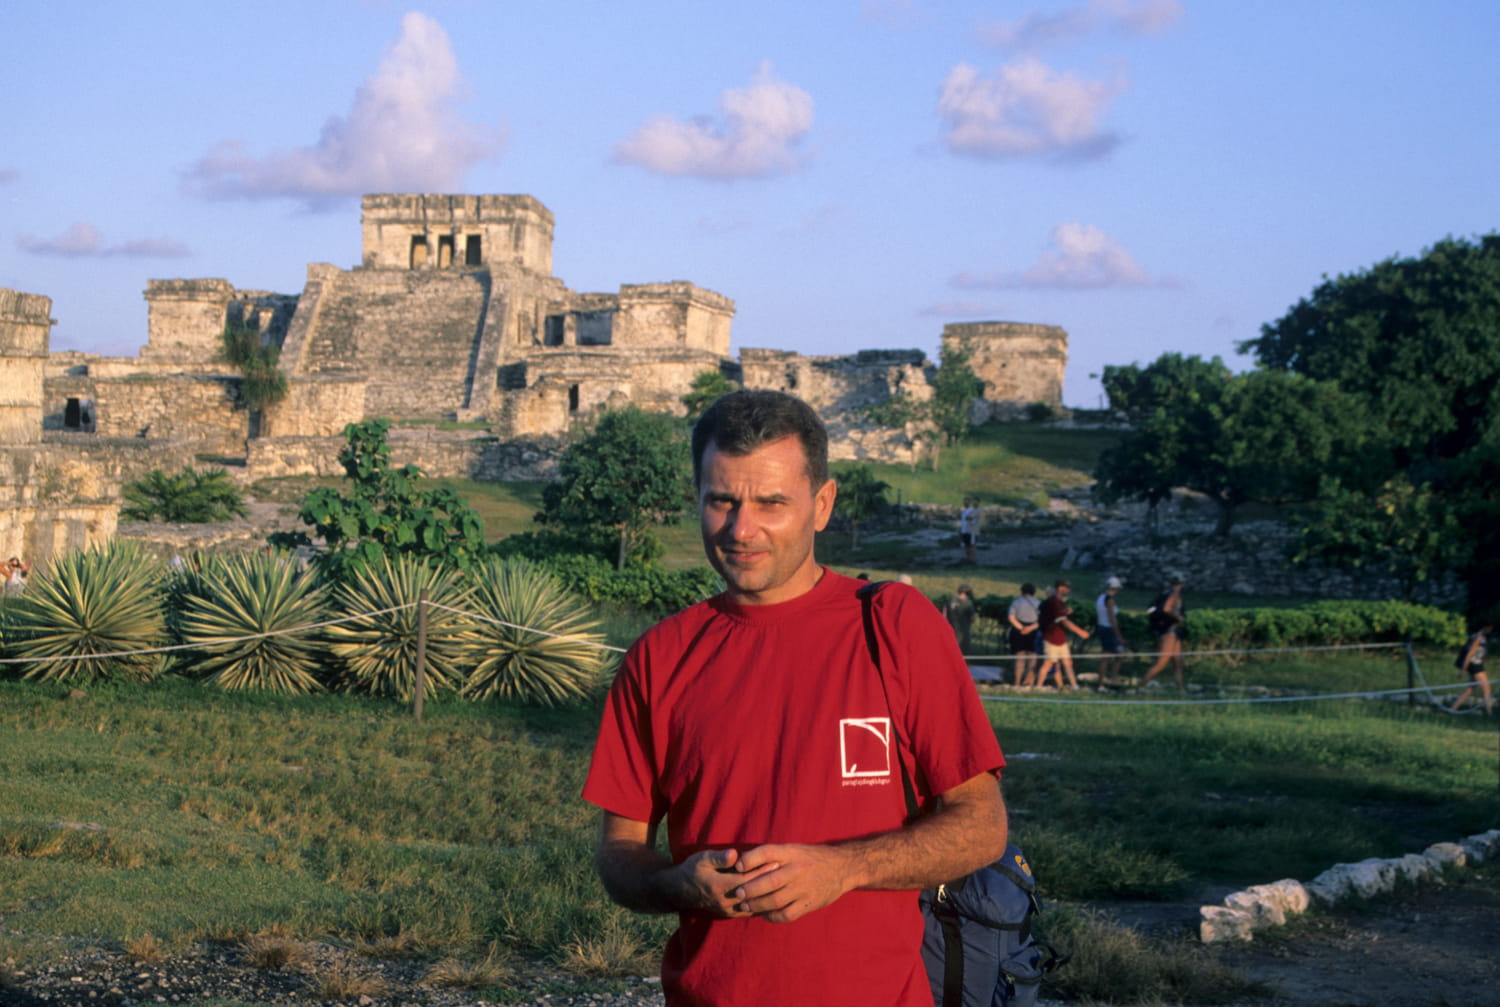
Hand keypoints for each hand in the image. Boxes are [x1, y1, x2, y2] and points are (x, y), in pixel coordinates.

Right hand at [666, 848, 778, 917]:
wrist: (681, 892)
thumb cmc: (692, 870)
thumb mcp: (701, 859)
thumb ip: (718, 858)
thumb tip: (734, 855)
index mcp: (719, 886)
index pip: (746, 879)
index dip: (762, 871)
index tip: (776, 862)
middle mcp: (725, 901)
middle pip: (753, 893)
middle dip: (770, 883)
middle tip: (785, 874)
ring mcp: (728, 910)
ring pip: (754, 906)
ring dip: (769, 897)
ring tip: (784, 886)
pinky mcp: (730, 915)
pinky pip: (751, 912)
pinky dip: (763, 906)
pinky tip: (774, 899)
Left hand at [729, 843, 855, 922]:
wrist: (842, 867)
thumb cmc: (811, 858)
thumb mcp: (794, 849)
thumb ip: (773, 855)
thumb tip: (743, 862)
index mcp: (792, 852)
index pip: (767, 852)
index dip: (750, 859)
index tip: (737, 866)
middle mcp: (798, 869)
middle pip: (769, 881)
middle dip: (750, 889)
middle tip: (738, 894)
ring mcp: (805, 887)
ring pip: (776, 900)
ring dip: (757, 905)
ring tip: (745, 906)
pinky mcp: (810, 902)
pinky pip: (787, 914)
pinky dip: (773, 917)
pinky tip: (765, 915)